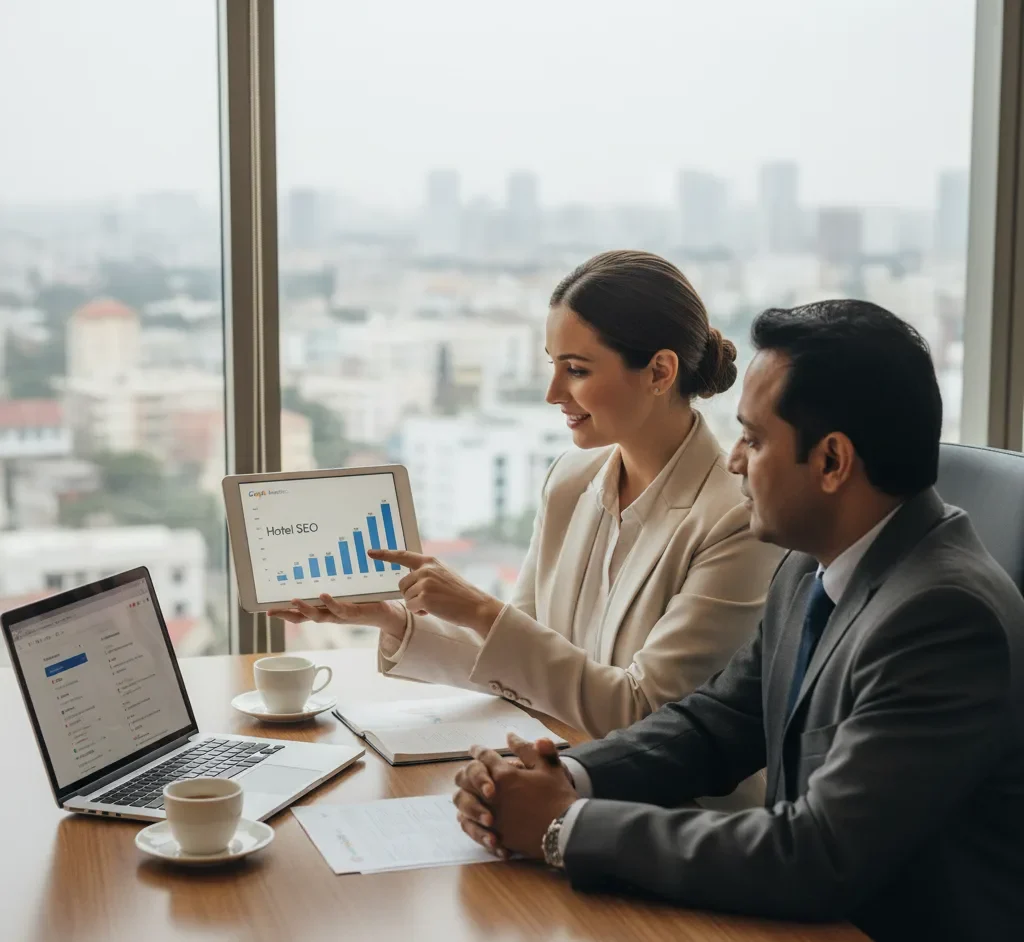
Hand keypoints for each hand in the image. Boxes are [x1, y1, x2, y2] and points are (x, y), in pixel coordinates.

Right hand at [267, 596, 406, 643]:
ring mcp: (340, 615)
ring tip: (293, 601)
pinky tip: (323, 595)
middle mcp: (330, 615)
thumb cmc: (365, 601)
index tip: (267, 610)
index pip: (301, 614)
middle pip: (303, 617)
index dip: (285, 613)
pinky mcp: (353, 612)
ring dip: (305, 609)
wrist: (386, 613)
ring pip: (319, 616)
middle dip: (286, 614)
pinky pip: (340, 609)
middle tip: (270, 611)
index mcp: (325, 610)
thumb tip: (321, 566)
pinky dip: (331, 603)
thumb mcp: (346, 592)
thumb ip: (335, 584)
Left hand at [368, 549, 502, 635]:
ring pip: (405, 597)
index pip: (403, 555)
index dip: (385, 554)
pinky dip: (419, 612)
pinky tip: (433, 611)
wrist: (476, 606)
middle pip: (402, 584)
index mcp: (430, 561)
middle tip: (430, 599)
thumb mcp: (444, 575)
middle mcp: (426, 569)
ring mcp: (425, 583)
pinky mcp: (424, 597)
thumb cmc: (460, 595)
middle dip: (411, 594)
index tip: (370, 553)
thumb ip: (426, 573)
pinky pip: (411, 607)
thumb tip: (406, 581)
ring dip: (416, 604)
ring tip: (435, 604)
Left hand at [453, 733, 575, 859]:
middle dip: (468, 771)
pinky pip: (469, 825)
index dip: (478, 750)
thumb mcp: (548, 766)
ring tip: (470, 794)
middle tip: (471, 771)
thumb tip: (510, 736)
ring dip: (465, 794)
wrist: (566, 831)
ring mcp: (491, 816)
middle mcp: (492, 795)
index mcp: (504, 775)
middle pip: (466, 777)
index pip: (484, 756)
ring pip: (462, 802)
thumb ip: (527, 749)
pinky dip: (468, 819)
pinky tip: (474, 817)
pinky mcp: (493, 834)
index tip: (474, 749)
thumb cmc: (558, 796)